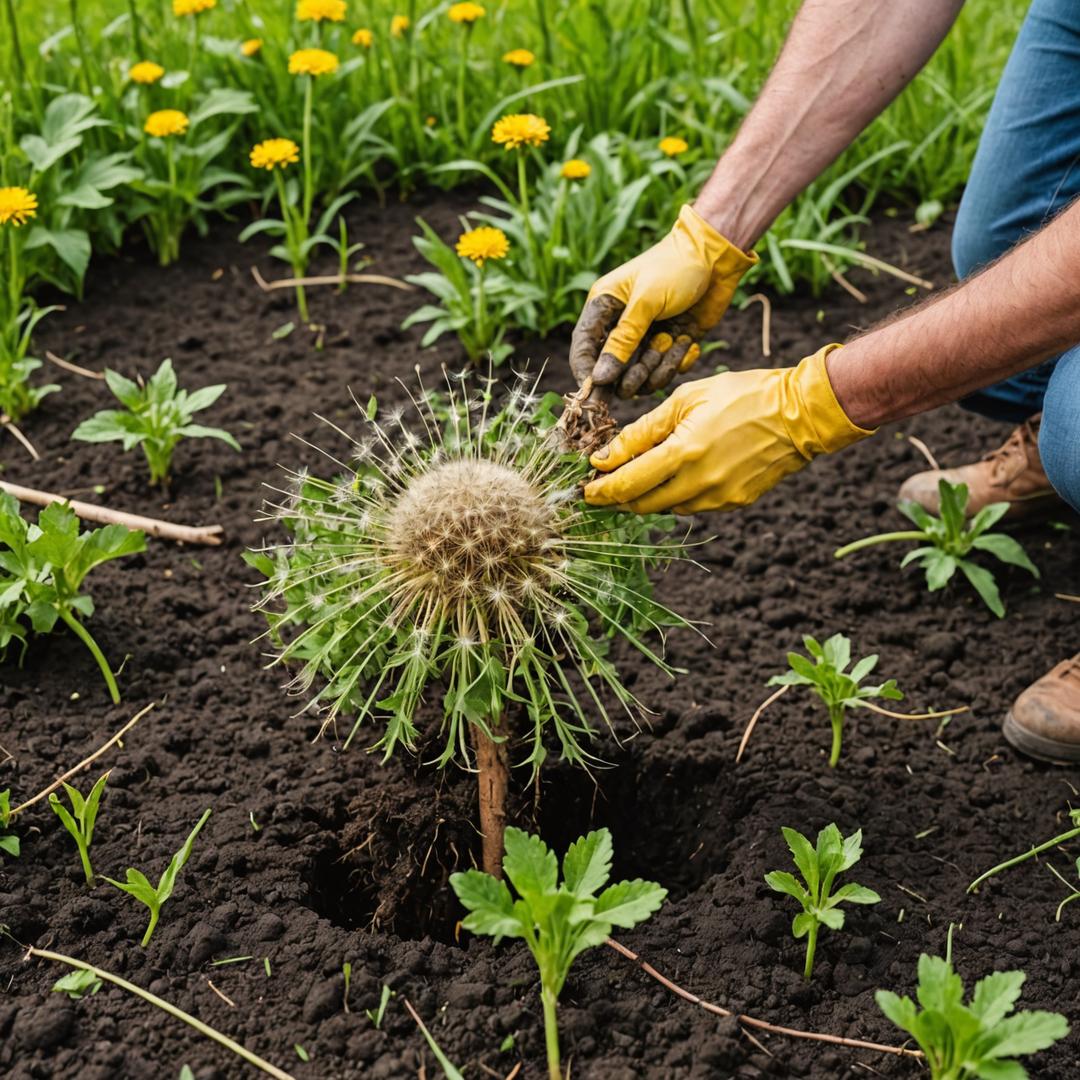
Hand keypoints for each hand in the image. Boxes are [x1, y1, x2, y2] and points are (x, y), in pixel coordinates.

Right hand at [569, 205, 756, 397]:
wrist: (717, 258)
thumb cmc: (675, 268)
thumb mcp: (646, 301)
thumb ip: (622, 341)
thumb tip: (599, 378)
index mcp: (604, 308)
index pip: (583, 349)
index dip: (587, 373)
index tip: (598, 392)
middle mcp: (621, 327)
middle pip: (613, 372)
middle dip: (633, 373)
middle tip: (653, 354)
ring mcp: (645, 339)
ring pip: (641, 378)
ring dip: (660, 367)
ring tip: (674, 340)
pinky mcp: (669, 346)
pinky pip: (666, 372)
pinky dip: (678, 362)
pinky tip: (688, 340)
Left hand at [583, 346, 872, 513]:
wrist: (800, 413)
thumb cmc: (741, 395)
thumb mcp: (685, 399)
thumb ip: (642, 431)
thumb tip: (604, 456)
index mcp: (684, 452)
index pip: (627, 483)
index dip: (600, 489)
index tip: (583, 488)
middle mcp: (700, 482)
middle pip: (642, 504)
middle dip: (616, 498)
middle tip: (599, 488)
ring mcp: (719, 497)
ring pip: (665, 508)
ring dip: (645, 497)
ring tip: (634, 478)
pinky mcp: (734, 503)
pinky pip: (691, 506)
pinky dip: (674, 495)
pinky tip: (673, 476)